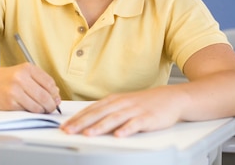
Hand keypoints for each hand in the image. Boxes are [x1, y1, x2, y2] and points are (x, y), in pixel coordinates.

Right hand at [0, 63, 60, 113]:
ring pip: (37, 106)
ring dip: (42, 110)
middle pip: (45, 96)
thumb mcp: (25, 73)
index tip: (55, 98)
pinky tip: (29, 108)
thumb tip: (57, 96)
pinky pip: (27, 111)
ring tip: (41, 109)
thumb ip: (42, 82)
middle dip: (51, 105)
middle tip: (51, 107)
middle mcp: (20, 78)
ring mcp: (14, 91)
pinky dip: (31, 112)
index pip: (50, 83)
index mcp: (27, 68)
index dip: (55, 94)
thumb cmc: (8, 78)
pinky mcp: (9, 103)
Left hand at [60, 86, 184, 136]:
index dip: (76, 118)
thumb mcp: (122, 104)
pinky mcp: (148, 118)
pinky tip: (119, 135)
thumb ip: (106, 112)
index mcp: (112, 100)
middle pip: (98, 114)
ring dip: (100, 127)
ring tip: (88, 134)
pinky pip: (136, 124)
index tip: (64, 126)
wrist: (170, 98)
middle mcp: (121, 104)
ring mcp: (134, 110)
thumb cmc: (143, 103)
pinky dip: (126, 129)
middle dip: (81, 123)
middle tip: (68, 131)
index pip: (90, 109)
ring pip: (114, 118)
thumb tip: (86, 121)